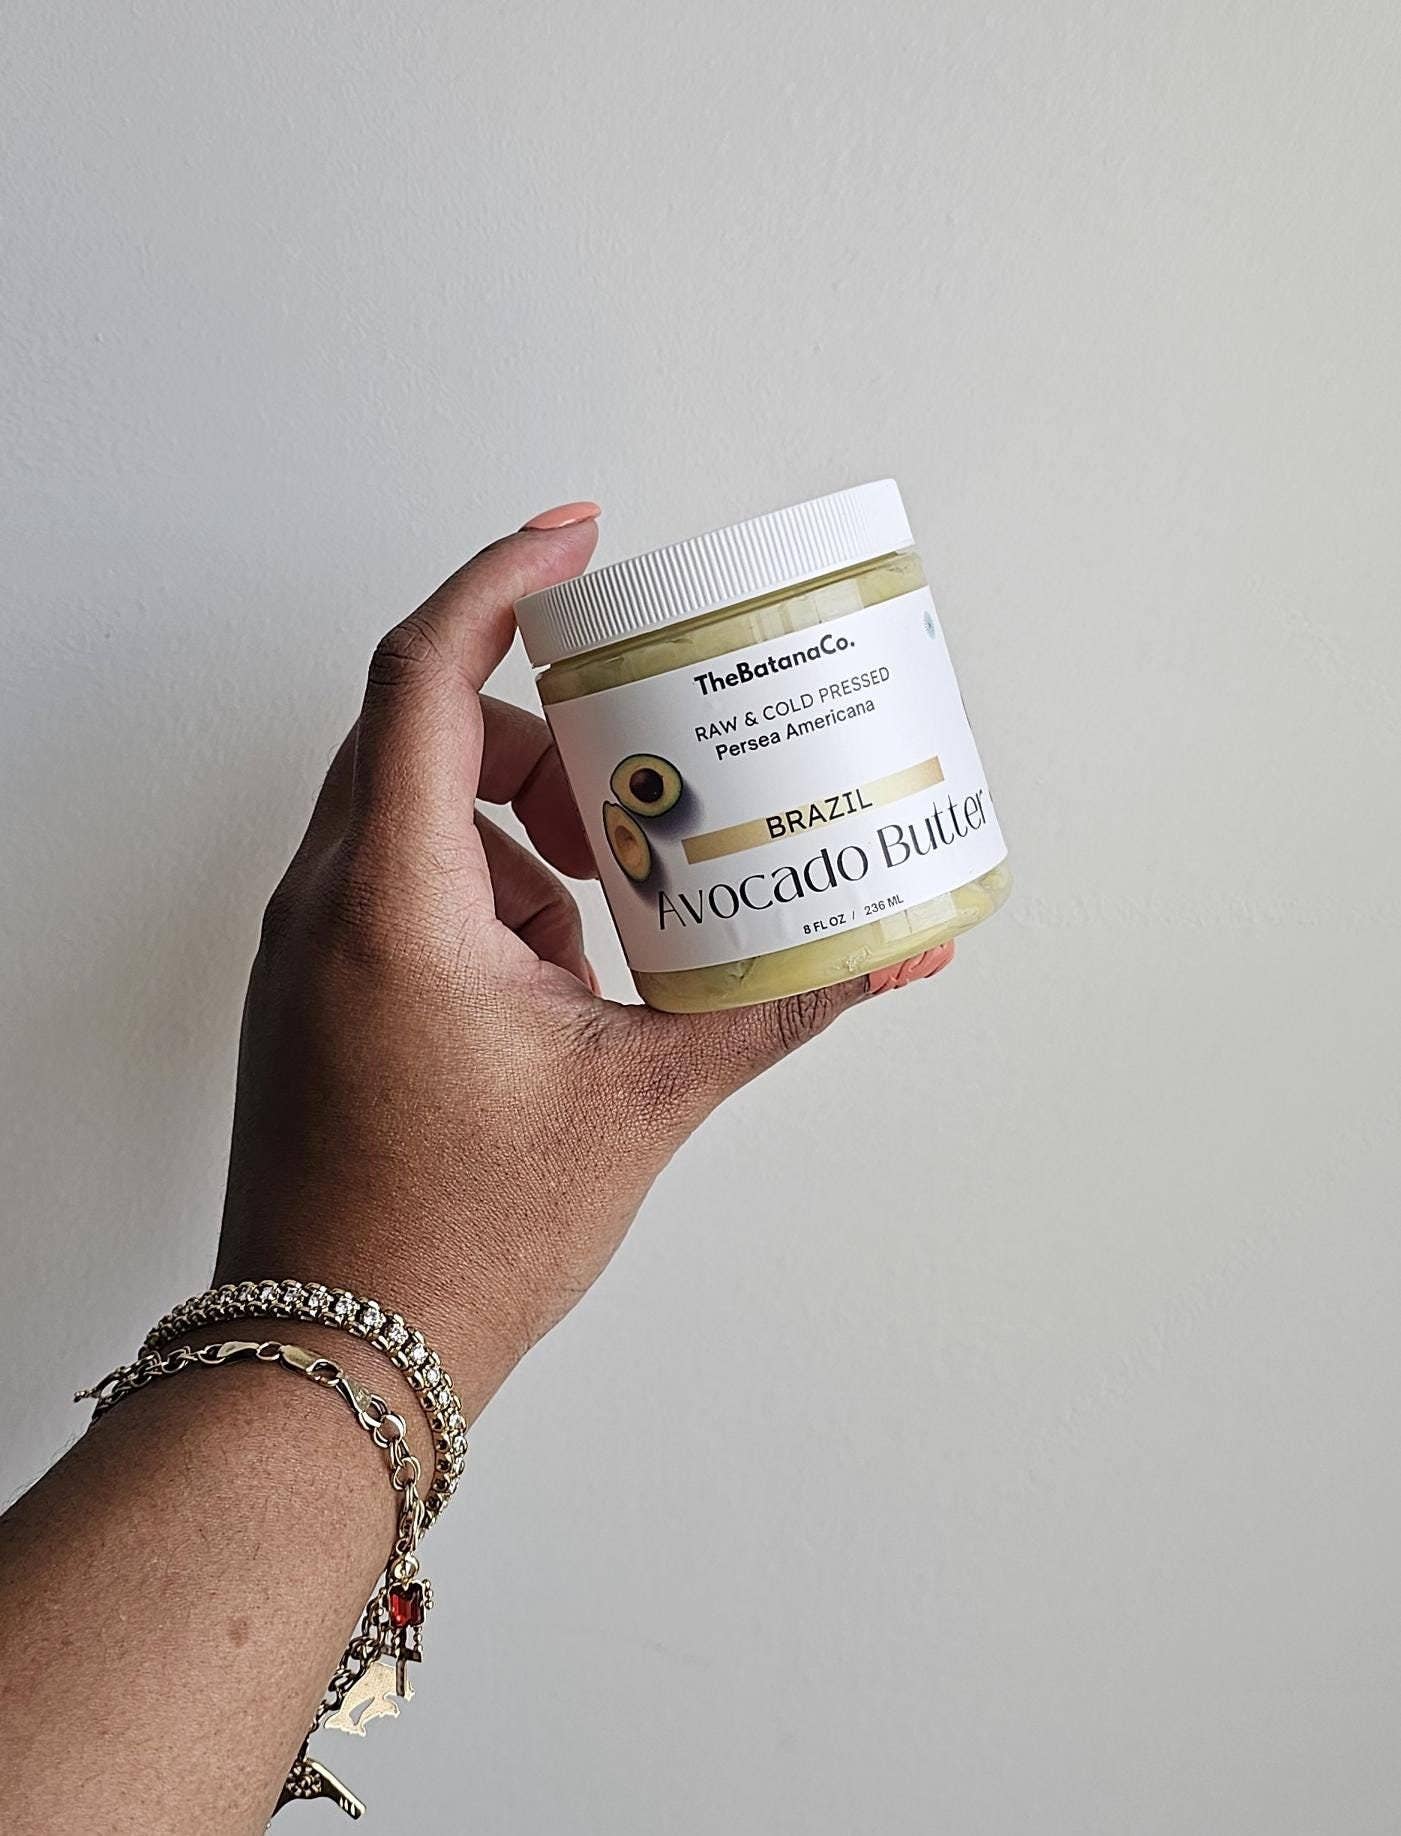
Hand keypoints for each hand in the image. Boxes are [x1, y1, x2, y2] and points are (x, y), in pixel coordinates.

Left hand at [216, 506, 952, 1417]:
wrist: (335, 1360)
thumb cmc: (456, 1242)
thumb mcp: (639, 1105)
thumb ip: (769, 1016)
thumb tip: (880, 960)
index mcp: (396, 902)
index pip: (430, 674)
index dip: (503, 579)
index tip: (579, 534)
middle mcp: (329, 905)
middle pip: (427, 733)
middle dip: (547, 731)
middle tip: (640, 773)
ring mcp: (309, 950)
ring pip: (415, 812)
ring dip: (520, 824)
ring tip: (609, 899)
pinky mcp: (317, 993)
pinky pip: (400, 884)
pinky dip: (484, 889)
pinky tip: (558, 977)